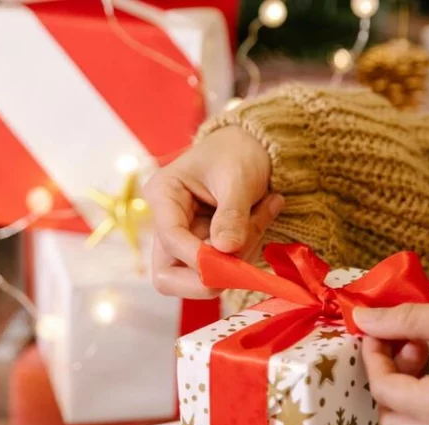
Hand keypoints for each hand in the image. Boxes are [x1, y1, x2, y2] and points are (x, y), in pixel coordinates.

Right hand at [143, 126, 283, 298]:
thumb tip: (226, 250)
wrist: (250, 145)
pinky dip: (247, 251)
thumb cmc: (238, 152)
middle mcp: (167, 222)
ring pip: (199, 276)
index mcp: (164, 195)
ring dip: (237, 258)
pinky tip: (261, 217)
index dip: (198, 257)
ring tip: (264, 213)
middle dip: (207, 275)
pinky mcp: (205, 248)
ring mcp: (186, 239)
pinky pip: (223, 267)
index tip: (230, 256)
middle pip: (167, 276)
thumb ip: (232, 214)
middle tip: (242, 257)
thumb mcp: (238, 177)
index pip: (170, 239)